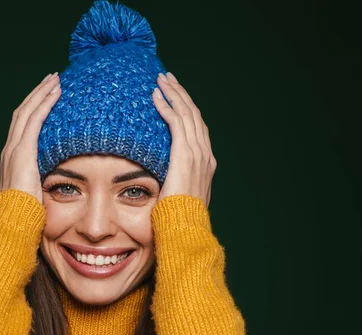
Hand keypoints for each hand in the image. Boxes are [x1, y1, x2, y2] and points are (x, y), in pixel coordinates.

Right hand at [0, 72, 61, 202]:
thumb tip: (60, 177)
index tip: (48, 95)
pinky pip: (34, 120)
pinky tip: (56, 94)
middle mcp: (10, 149)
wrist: (14, 221)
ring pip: (27, 111)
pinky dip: (45, 104)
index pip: (23, 124)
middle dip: (37, 93)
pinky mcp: (22, 151)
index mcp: (12, 157)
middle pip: (23, 111)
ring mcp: (14, 149)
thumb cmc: (27, 212)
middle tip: (52, 79)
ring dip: (42, 93)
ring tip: (55, 80)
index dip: (34, 107)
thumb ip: (44, 178)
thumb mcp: (36, 191)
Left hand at [152, 72, 215, 206]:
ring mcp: (197, 153)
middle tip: (168, 78)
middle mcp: (205, 154)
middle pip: (193, 115)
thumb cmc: (177, 217)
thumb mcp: (179, 195)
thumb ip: (174, 181)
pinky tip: (155, 96)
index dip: (186, 109)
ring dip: (173, 94)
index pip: (196, 128)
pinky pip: (175, 122)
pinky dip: (166, 106)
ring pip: (186, 113)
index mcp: (205, 162)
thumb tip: (161, 178)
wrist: (185, 228)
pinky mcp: (185, 154)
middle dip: (180, 94)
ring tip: (161, 79)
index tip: (175, 96)